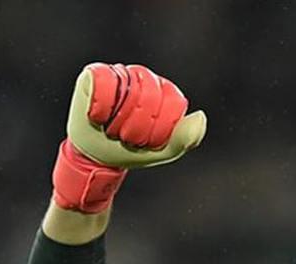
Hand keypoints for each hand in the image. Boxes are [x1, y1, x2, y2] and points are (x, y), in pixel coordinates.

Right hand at [52, 63, 206, 213]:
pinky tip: (97, 116)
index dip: (159, 128)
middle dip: (137, 126)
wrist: (97, 157)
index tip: (145, 140)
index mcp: (164, 91)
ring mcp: (120, 73)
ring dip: (118, 119)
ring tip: (111, 127)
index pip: (173, 102)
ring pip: (128, 89)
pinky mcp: (95, 73)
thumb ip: (186, 137)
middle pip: (151, 95)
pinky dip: (101, 106)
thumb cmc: (131, 150)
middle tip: (125, 136)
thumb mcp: (163, 151)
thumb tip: (200, 115)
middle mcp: (144, 77)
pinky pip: (103, 81)